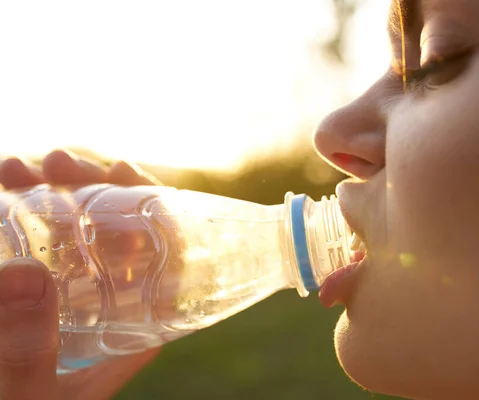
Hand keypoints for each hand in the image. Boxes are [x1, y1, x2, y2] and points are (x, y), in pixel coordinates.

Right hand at [0, 150, 161, 399]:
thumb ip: (27, 351)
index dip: (153, 208)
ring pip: (74, 233)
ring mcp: (71, 297)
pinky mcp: (36, 298)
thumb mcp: (30, 395)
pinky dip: (20, 212)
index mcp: (135, 326)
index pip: (165, 259)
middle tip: (59, 162)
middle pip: (117, 235)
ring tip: (17, 167)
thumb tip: (25, 277)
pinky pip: (38, 245)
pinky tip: (4, 184)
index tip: (124, 170)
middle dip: (91, 189)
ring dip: (51, 192)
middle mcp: (110, 305)